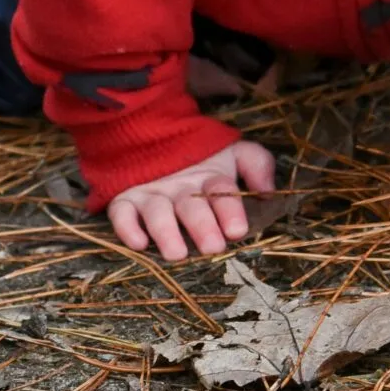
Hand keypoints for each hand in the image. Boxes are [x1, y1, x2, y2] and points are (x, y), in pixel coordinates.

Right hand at [108, 141, 277, 260]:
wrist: (150, 137)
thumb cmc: (201, 159)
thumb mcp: (232, 154)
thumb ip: (256, 165)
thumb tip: (268, 192)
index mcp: (209, 176)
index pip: (221, 189)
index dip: (229, 208)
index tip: (237, 230)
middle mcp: (180, 186)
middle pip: (191, 205)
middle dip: (202, 225)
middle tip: (212, 246)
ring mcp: (151, 193)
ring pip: (156, 211)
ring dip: (165, 231)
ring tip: (177, 254)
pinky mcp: (125, 199)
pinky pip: (121, 212)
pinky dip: (126, 227)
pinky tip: (139, 243)